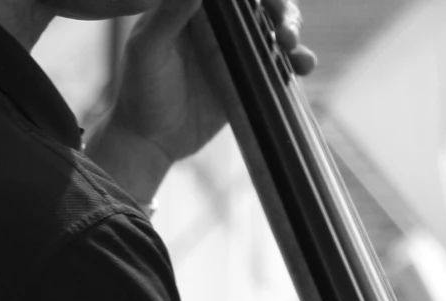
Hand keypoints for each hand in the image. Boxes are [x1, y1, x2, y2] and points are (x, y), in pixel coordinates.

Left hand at [91, 0, 314, 204]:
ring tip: (291, 44)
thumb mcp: (148, 50)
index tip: (263, 0)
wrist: (149, 141)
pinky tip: (304, 65)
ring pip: (275, 24)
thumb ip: (171, 14)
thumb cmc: (140, 91)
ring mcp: (237, 46)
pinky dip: (297, 59)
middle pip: (261, 0)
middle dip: (280, 6)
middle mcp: (220, 21)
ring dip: (292, 26)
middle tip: (283, 26)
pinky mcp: (249, 74)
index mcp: (195, 4)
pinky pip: (279, 60)